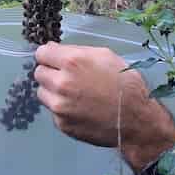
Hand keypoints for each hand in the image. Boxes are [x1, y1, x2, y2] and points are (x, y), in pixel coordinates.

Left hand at [34, 42, 174, 169]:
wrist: (136, 120)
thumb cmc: (125, 83)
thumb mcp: (104, 55)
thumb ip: (77, 52)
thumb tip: (55, 51)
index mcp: (71, 62)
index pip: (41, 53)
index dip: (49, 55)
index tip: (56, 59)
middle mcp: (60, 83)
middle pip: (38, 73)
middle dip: (50, 72)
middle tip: (67, 77)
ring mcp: (59, 106)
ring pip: (42, 92)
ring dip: (53, 91)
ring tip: (74, 94)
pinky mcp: (61, 124)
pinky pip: (53, 111)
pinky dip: (62, 108)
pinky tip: (80, 108)